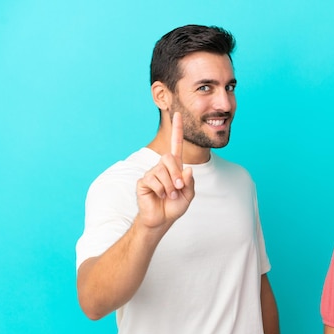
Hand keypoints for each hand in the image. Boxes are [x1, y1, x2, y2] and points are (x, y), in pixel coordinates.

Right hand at [136, 112, 194, 228]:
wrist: (161, 219)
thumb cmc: (174, 206)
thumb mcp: (188, 195)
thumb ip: (190, 182)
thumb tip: (187, 168)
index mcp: (175, 167)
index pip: (176, 144)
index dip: (177, 130)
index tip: (178, 114)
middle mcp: (162, 167)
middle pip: (168, 157)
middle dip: (176, 174)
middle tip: (179, 188)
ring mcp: (151, 173)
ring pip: (162, 171)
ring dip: (170, 186)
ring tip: (169, 196)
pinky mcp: (143, 181)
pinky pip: (153, 180)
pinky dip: (161, 190)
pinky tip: (160, 196)